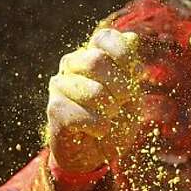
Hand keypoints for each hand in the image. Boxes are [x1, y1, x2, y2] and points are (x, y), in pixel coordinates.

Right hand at [46, 28, 141, 173]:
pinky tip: (96, 130)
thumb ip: (130, 68)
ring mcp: (60, 85)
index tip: (135, 74)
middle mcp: (72, 64)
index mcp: (92, 54)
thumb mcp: (130, 93)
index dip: (124, 54)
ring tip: (107, 117)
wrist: (96, 153)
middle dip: (120, 87)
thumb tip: (131, 37)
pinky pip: (85, 115)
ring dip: (110, 110)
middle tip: (120, 102)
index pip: (105, 37)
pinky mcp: (55, 109)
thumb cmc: (114, 119)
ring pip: (94, 91)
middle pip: (97, 61)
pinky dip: (99, 127)